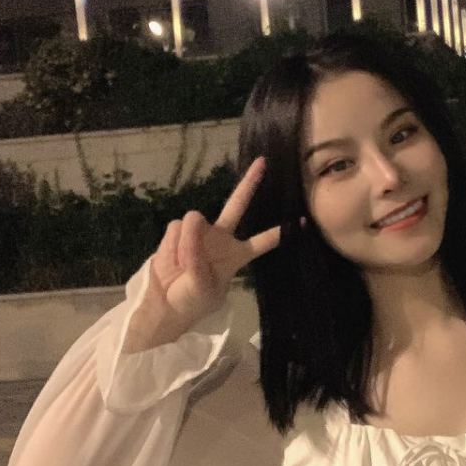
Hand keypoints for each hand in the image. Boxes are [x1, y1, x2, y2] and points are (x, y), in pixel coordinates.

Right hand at [143, 156, 279, 336]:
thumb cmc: (192, 300)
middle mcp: (221, 237)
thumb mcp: (203, 286)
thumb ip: (198, 255)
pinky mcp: (178, 231)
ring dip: (185, 244)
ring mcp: (200, 232)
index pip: (264, 241)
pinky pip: (175, 229)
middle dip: (250, 183)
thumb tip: (192, 218)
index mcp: (237, 255)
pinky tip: (172, 260)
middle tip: (263, 162)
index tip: (301, 221)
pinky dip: (172, 246)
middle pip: (238, 203)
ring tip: (182, 267)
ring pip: (193, 221)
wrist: (163, 303)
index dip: (280, 233)